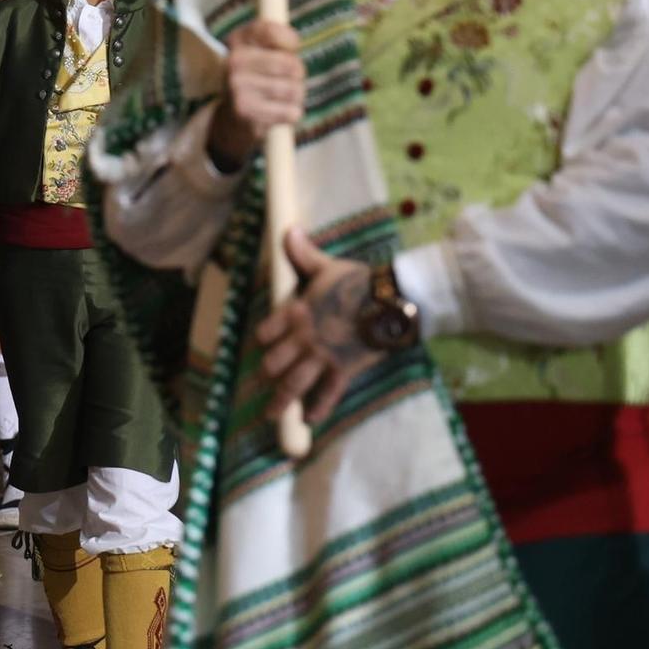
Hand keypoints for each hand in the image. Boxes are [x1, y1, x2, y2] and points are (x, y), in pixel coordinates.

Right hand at [209, 20, 304, 171]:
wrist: (231, 120)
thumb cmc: (255, 80)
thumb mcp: (260, 52)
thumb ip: (277, 39)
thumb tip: (292, 46)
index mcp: (236, 42)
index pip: (271, 31)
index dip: (290, 41)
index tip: (288, 50)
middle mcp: (233, 63)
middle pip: (292, 65)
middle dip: (297, 76)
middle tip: (284, 81)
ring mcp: (238, 88)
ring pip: (294, 90)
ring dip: (295, 97)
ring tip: (279, 99)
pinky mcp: (246, 113)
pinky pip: (290, 112)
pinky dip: (291, 115)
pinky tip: (277, 114)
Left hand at [254, 227, 382, 424]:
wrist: (391, 299)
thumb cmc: (358, 280)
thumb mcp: (326, 265)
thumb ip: (302, 253)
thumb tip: (288, 229)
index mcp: (296, 313)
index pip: (266, 331)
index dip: (262, 339)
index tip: (259, 345)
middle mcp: (304, 339)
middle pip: (275, 362)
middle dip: (266, 374)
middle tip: (257, 385)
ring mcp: (323, 356)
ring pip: (294, 383)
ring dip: (280, 401)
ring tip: (269, 416)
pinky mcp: (344, 368)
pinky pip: (328, 393)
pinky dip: (318, 407)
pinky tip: (309, 419)